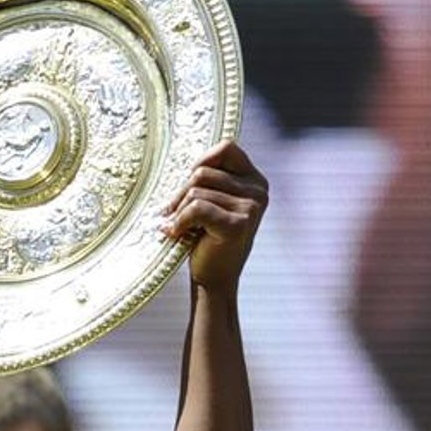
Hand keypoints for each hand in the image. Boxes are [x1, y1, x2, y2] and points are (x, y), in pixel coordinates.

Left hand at [159, 143, 267, 293]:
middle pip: (204, 171)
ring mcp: (251, 208)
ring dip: (179, 209)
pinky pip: (196, 208)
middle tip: (172, 213)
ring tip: (178, 226)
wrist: (214, 282)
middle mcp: (258, 192)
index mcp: (256, 181)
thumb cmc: (208, 240)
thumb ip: (212, 177)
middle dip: (182, 192)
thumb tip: (187, 160)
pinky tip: (176, 233)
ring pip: (197, 190)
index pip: (226, 148)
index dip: (202, 160)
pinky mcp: (237, 225)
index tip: (188, 184)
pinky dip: (179, 221)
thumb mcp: (214, 201)